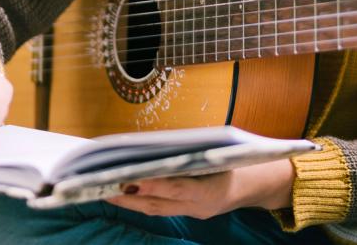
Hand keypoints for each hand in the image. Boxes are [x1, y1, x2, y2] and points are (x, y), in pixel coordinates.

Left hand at [107, 157, 294, 218]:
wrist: (254, 183)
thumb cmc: (234, 158)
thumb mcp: (219, 150)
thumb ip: (192, 150)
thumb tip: (157, 144)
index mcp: (210, 188)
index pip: (177, 188)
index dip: (154, 185)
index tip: (130, 179)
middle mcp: (199, 206)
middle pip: (159, 204)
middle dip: (129, 196)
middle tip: (102, 186)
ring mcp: (193, 212)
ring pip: (156, 210)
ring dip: (129, 201)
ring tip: (104, 189)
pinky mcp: (188, 213)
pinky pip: (160, 209)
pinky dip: (140, 201)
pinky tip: (122, 191)